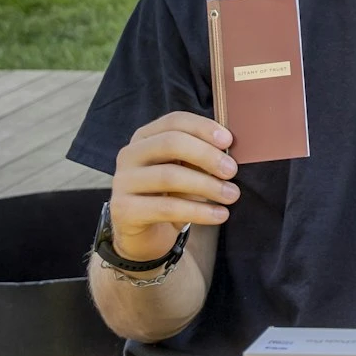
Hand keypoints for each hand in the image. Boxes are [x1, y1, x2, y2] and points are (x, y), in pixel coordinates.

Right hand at [108, 112, 239, 261]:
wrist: (145, 233)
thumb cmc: (171, 194)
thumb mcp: (187, 171)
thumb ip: (201, 158)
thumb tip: (230, 154)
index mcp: (146, 137)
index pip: (175, 121)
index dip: (203, 128)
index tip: (229, 141)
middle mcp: (129, 155)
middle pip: (170, 143)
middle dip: (207, 155)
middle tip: (232, 171)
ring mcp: (122, 182)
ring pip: (169, 176)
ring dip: (207, 185)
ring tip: (232, 195)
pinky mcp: (124, 210)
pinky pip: (166, 208)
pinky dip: (199, 211)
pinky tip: (220, 215)